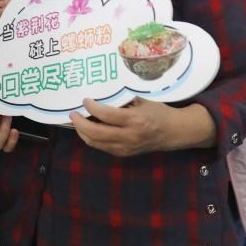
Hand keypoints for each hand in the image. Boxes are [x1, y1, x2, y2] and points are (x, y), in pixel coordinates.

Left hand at [69, 97, 210, 156]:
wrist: (173, 133)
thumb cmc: (158, 112)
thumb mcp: (143, 100)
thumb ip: (123, 98)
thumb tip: (101, 92)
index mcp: (135, 120)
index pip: (107, 115)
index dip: (92, 107)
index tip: (85, 99)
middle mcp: (129, 136)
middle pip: (96, 133)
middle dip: (80, 123)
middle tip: (73, 113)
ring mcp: (126, 148)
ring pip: (95, 142)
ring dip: (82, 132)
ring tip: (77, 121)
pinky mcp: (123, 154)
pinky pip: (101, 147)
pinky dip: (91, 138)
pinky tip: (87, 129)